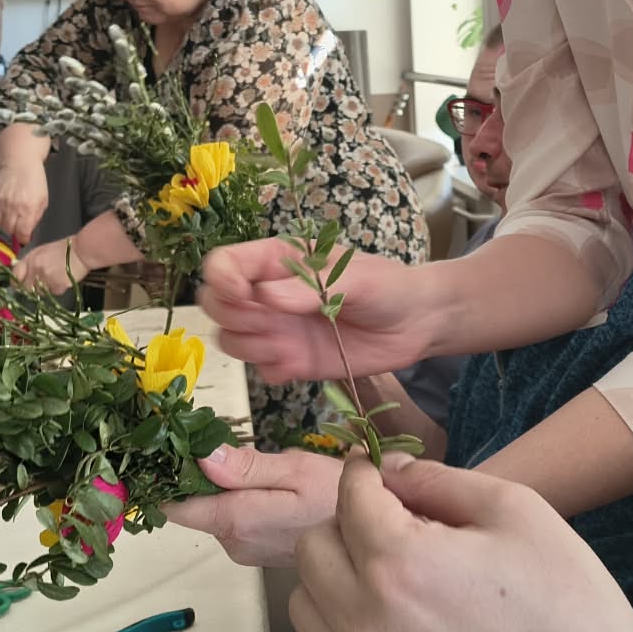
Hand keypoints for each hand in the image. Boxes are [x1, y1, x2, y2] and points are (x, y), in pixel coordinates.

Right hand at [0, 158, 48, 249]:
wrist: (20, 163)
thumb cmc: (34, 181)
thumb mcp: (43, 200)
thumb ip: (36, 218)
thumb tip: (28, 232)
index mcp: (28, 208)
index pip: (22, 233)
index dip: (23, 239)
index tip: (24, 239)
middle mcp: (13, 206)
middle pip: (9, 230)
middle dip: (14, 232)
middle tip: (18, 228)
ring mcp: (0, 202)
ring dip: (5, 225)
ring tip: (12, 219)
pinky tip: (5, 212)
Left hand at [13, 238, 77, 295]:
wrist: (82, 251)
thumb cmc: (65, 249)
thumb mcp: (43, 250)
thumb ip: (31, 262)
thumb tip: (23, 273)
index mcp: (31, 258)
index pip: (15, 275)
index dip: (16, 282)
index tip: (19, 284)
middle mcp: (35, 269)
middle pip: (25, 288)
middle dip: (31, 288)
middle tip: (39, 285)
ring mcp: (45, 278)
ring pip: (39, 293)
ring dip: (45, 290)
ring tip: (54, 279)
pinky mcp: (56, 286)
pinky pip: (52, 293)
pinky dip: (57, 289)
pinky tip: (63, 280)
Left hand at [162, 442, 348, 566]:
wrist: (368, 536)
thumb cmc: (336, 497)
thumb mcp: (296, 469)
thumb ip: (247, 467)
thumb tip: (201, 457)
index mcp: (237, 521)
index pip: (175, 506)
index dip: (167, 478)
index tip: (172, 448)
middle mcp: (232, 542)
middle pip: (194, 505)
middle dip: (202, 475)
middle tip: (226, 444)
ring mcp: (243, 550)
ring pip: (214, 511)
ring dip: (224, 487)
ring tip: (257, 466)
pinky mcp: (253, 550)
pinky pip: (232, 520)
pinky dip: (240, 500)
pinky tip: (266, 486)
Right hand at [200, 240, 434, 383]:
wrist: (418, 324)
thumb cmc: (388, 286)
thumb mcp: (356, 278)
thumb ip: (310, 286)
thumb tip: (264, 296)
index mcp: (277, 260)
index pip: (224, 263)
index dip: (222, 278)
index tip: (243, 293)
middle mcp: (268, 294)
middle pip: (215, 303)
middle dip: (233, 316)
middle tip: (270, 323)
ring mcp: (277, 329)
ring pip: (230, 339)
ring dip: (251, 345)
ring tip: (290, 346)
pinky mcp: (290, 360)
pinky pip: (260, 370)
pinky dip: (272, 369)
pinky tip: (300, 363)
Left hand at [288, 458, 632, 631]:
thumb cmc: (569, 605)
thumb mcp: (518, 512)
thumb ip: (440, 481)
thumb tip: (389, 471)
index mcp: (401, 561)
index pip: (350, 496)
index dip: (368, 475)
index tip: (384, 478)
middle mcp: (365, 619)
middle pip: (313, 547)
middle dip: (348, 526)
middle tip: (394, 530)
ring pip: (304, 606)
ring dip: (334, 582)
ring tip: (387, 582)